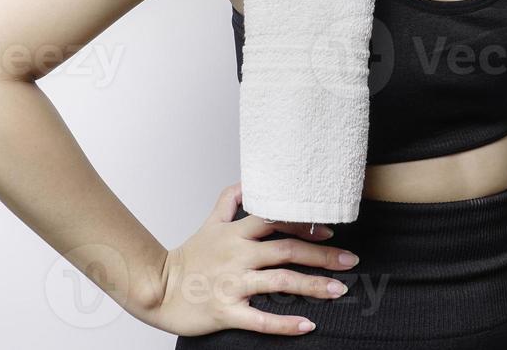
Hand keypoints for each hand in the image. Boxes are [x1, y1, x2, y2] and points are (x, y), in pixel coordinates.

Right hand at [136, 181, 354, 336]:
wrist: (156, 289)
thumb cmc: (188, 258)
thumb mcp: (209, 223)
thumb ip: (230, 201)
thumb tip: (249, 181)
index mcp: (235, 234)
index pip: (275, 221)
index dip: (304, 223)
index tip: (330, 231)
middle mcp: (237, 256)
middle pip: (286, 251)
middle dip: (322, 256)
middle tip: (350, 260)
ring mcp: (232, 284)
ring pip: (279, 282)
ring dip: (312, 286)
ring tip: (339, 290)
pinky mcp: (227, 311)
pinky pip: (260, 318)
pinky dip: (285, 323)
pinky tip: (308, 325)